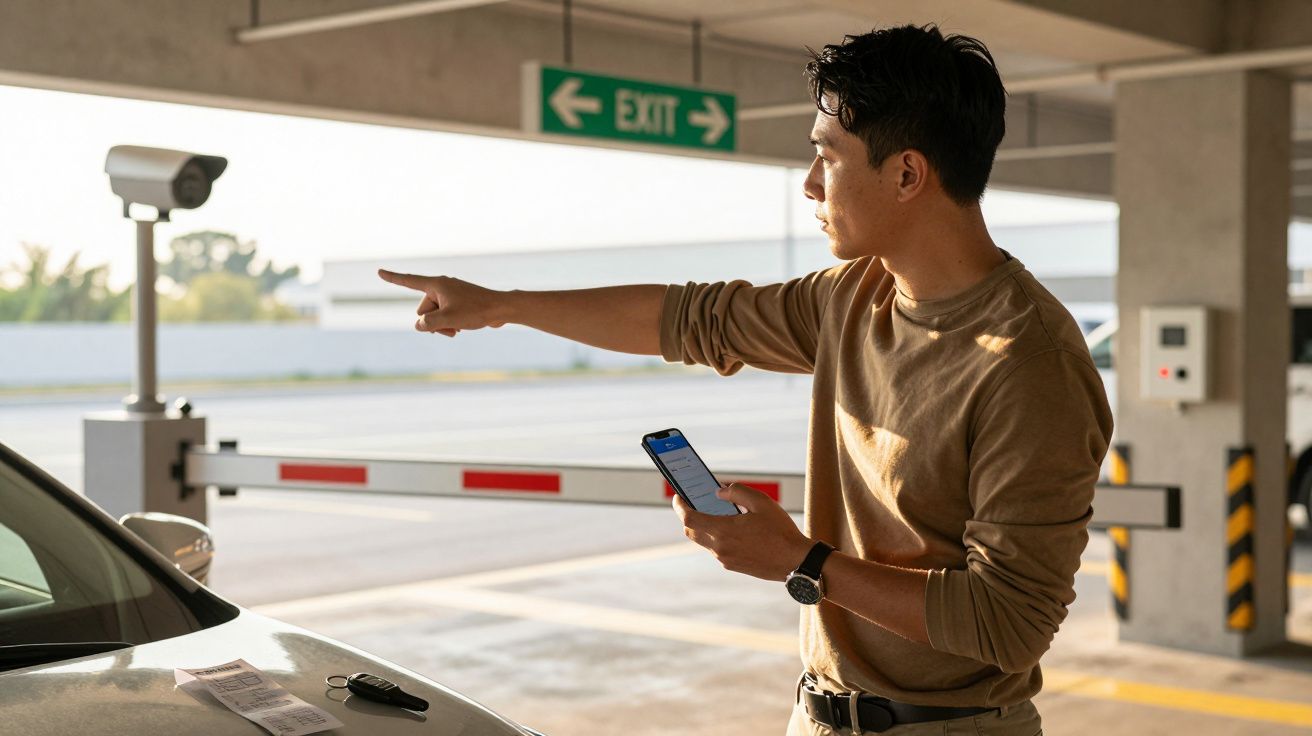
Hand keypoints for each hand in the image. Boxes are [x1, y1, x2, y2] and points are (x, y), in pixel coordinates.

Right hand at [377, 269, 510, 335]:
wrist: (501, 309)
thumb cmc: (476, 311)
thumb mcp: (447, 320)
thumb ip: (428, 323)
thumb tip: (420, 325)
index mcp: (436, 284)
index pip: (409, 281)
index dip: (393, 278)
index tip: (379, 272)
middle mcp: (441, 286)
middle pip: (423, 309)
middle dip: (432, 322)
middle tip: (451, 325)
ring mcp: (450, 294)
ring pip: (434, 315)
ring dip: (442, 325)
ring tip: (457, 329)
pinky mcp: (458, 302)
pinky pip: (444, 316)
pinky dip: (449, 323)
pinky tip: (462, 327)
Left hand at [673, 483, 812, 581]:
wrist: (796, 561)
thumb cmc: (780, 530)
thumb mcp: (761, 502)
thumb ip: (737, 492)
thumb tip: (718, 492)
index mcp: (723, 530)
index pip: (689, 518)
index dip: (679, 506)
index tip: (678, 496)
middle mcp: (720, 548)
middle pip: (691, 531)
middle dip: (688, 516)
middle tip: (692, 502)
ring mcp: (726, 559)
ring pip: (704, 540)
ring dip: (704, 526)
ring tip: (715, 511)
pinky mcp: (733, 566)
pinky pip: (717, 549)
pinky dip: (717, 536)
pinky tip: (731, 527)